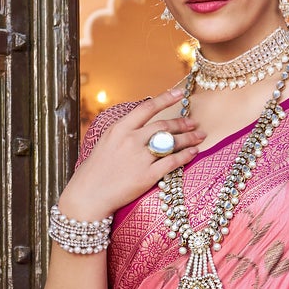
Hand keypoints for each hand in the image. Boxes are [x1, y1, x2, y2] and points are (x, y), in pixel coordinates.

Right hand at [57, 85, 203, 222]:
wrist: (89, 194)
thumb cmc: (96, 170)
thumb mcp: (106, 141)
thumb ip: (124, 130)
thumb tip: (143, 121)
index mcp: (119, 128)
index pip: (147, 108)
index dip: (166, 98)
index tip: (180, 93)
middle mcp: (131, 140)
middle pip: (163, 125)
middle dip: (182, 122)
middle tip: (194, 122)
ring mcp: (139, 158)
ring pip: (171, 142)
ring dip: (188, 137)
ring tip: (200, 136)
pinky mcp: (146, 176)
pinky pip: (172, 162)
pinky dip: (185, 156)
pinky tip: (194, 152)